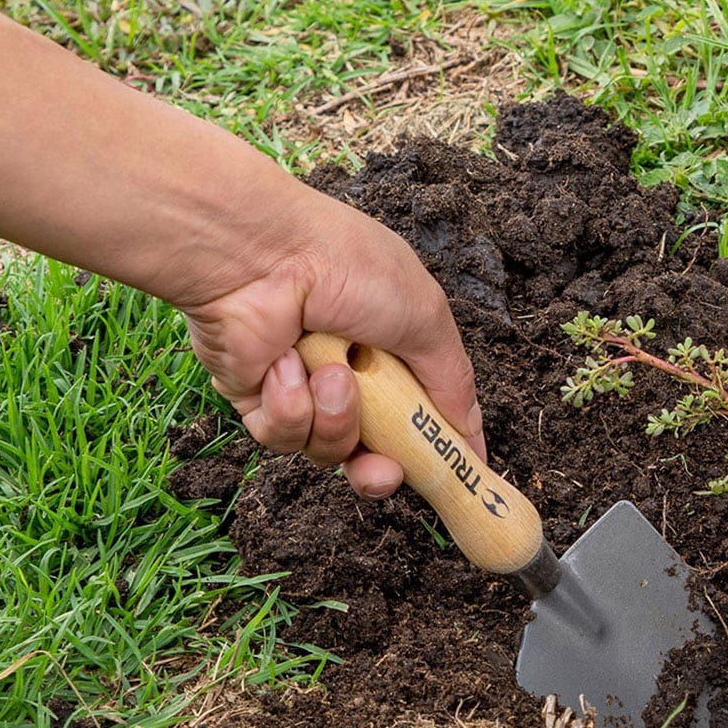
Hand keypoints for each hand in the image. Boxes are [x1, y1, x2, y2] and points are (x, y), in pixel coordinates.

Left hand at [178, 185, 483, 498]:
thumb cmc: (345, 266)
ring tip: (329, 375)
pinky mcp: (256, 398)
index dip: (433, 444)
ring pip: (329, 447)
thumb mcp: (425, 317)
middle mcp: (348, 368)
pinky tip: (286, 366)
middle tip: (384, 470)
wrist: (258, 254)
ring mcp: (301, 386)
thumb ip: (452, 380)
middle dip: (380, 468)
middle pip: (373, 448)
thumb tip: (470, 430)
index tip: (455, 473)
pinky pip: (284, 434)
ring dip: (335, 418)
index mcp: (391, 345)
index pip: (418, 410)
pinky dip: (290, 406)